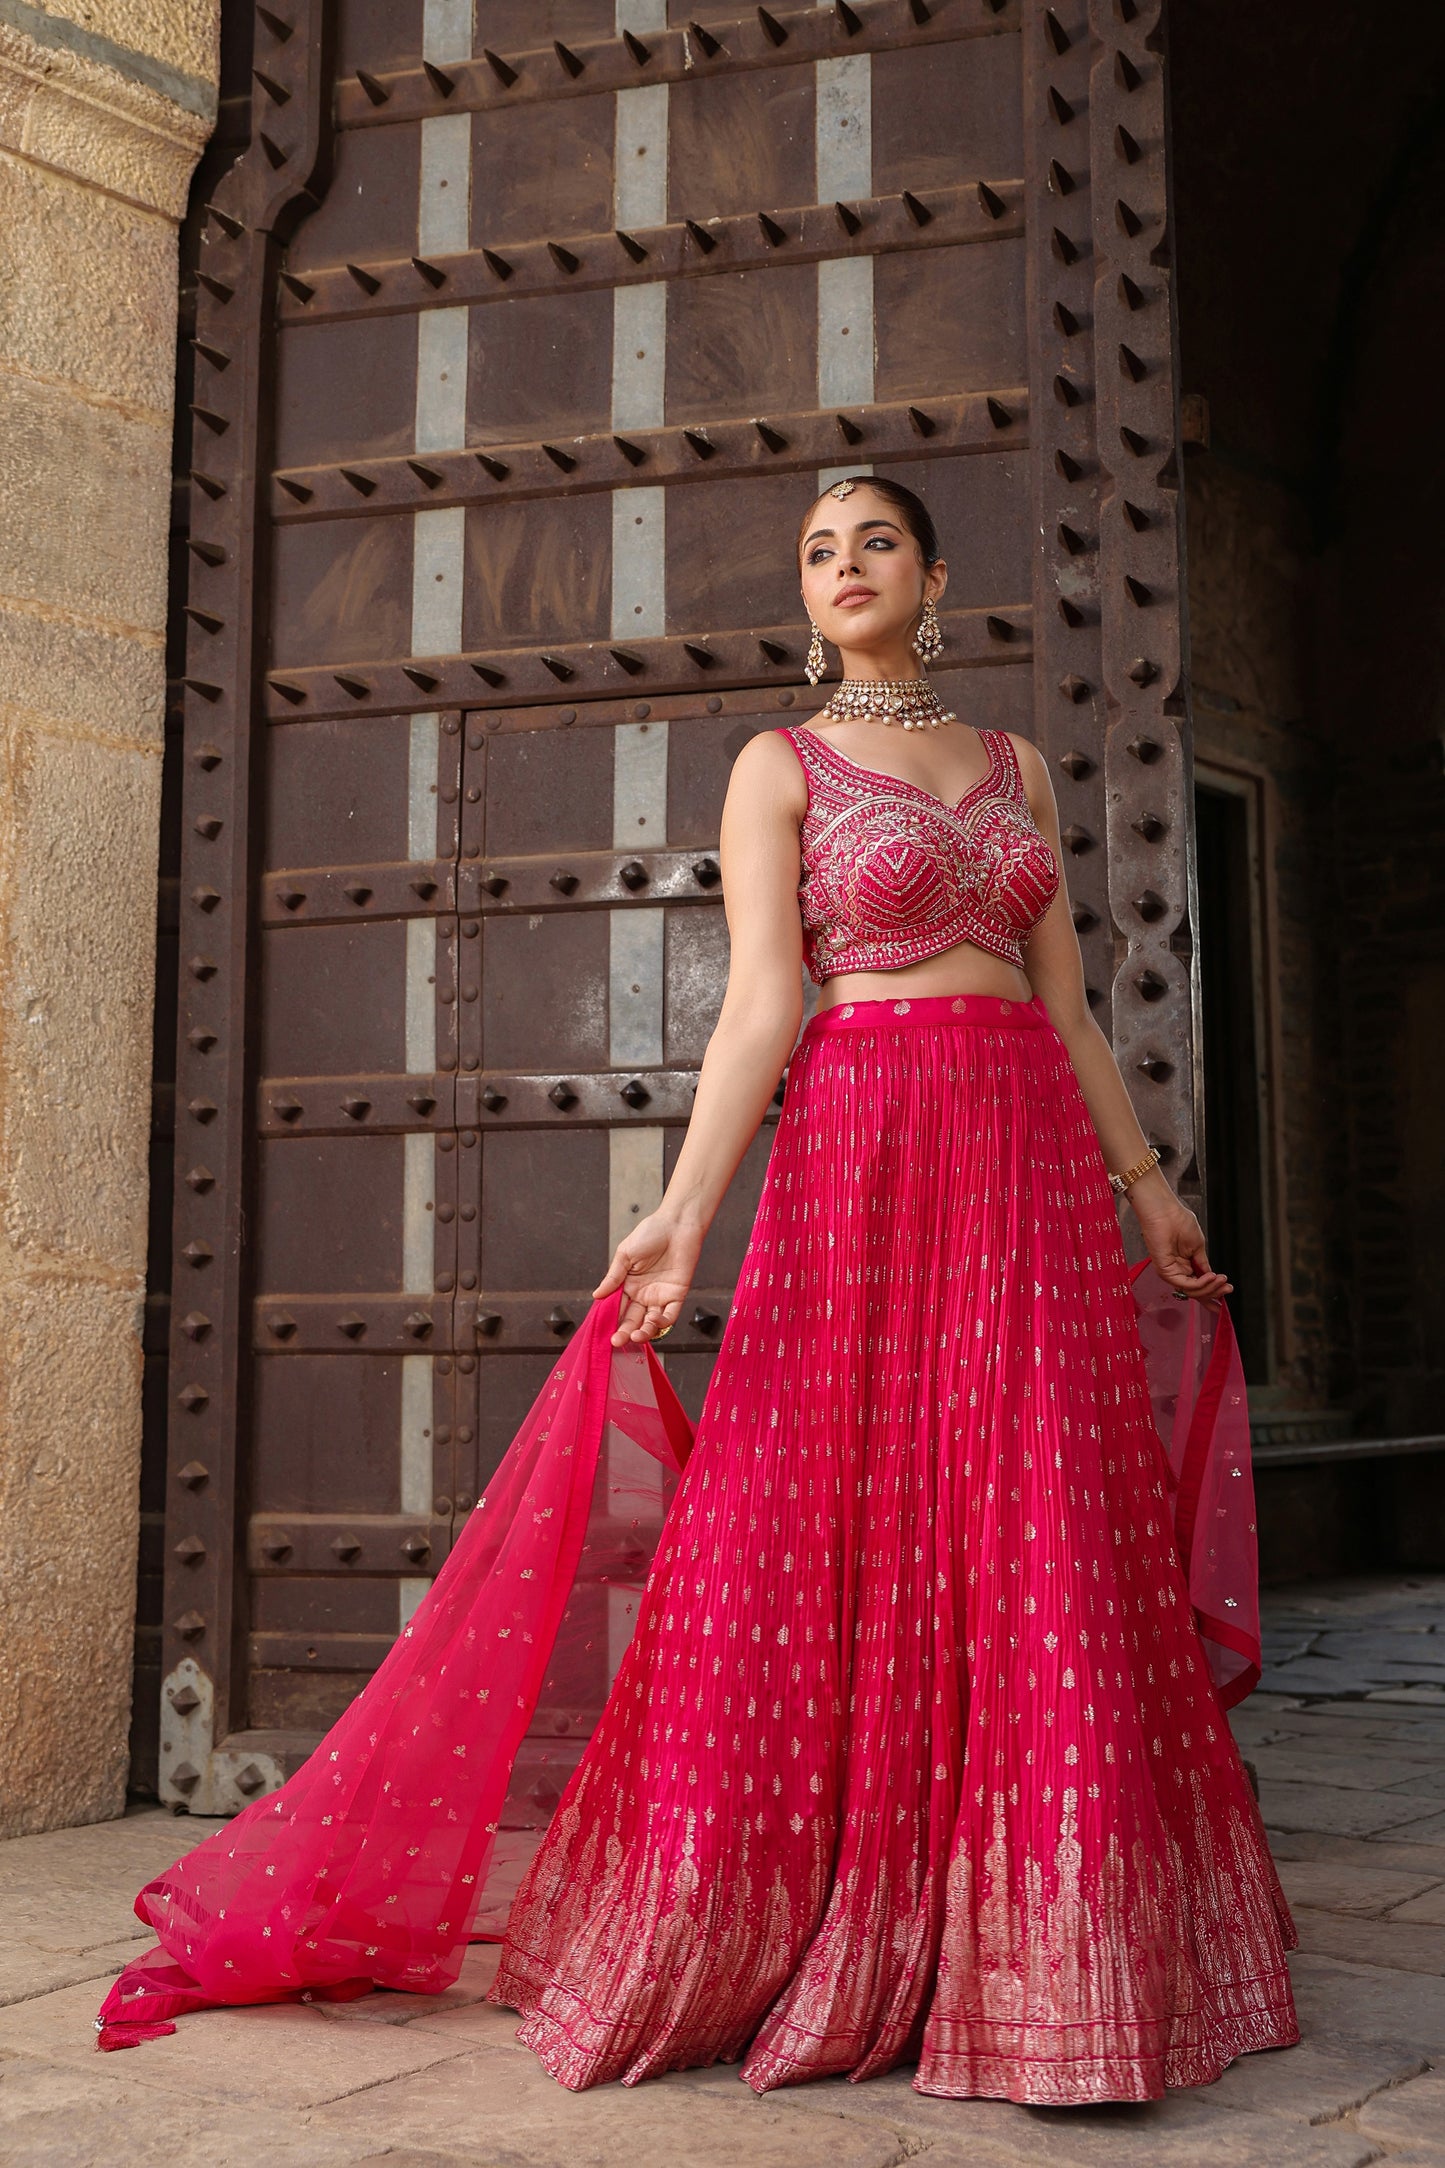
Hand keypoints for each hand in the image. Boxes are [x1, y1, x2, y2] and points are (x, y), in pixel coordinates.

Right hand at [593, 1213, 703, 1346]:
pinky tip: (653, 1321)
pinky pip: (670, 1315)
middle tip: (616, 1341)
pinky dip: (662, 1322)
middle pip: (632, 1319)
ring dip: (643, 1332)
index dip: (611, 1321)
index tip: (604, 1332)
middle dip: (624, 1332)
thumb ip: (613, 1277)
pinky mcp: (677, 1295)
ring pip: (650, 1322)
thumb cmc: (651, 1233)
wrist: (677, 1224)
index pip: (617, 1308)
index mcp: (628, 1284)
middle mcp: (643, 1293)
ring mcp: (660, 1295)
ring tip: (635, 1336)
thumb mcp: (625, 1254)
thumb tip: (596, 1295)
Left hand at [1128, 1176, 1232, 1308]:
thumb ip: (1203, 1265)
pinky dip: (1200, 1283)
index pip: (1197, 1285)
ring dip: (1210, 1287)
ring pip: (1191, 1291)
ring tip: (1221, 1280)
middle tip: (1227, 1289)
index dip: (1211, 1292)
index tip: (1226, 1294)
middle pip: (1196, 1291)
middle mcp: (1176, 1270)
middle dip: (1214, 1292)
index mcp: (1183, 1265)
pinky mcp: (1164, 1270)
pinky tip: (1211, 1276)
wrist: (1166, 1211)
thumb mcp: (1198, 1247)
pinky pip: (1184, 1284)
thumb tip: (1212, 1277)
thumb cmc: (1178, 1221)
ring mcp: (1170, 1272)